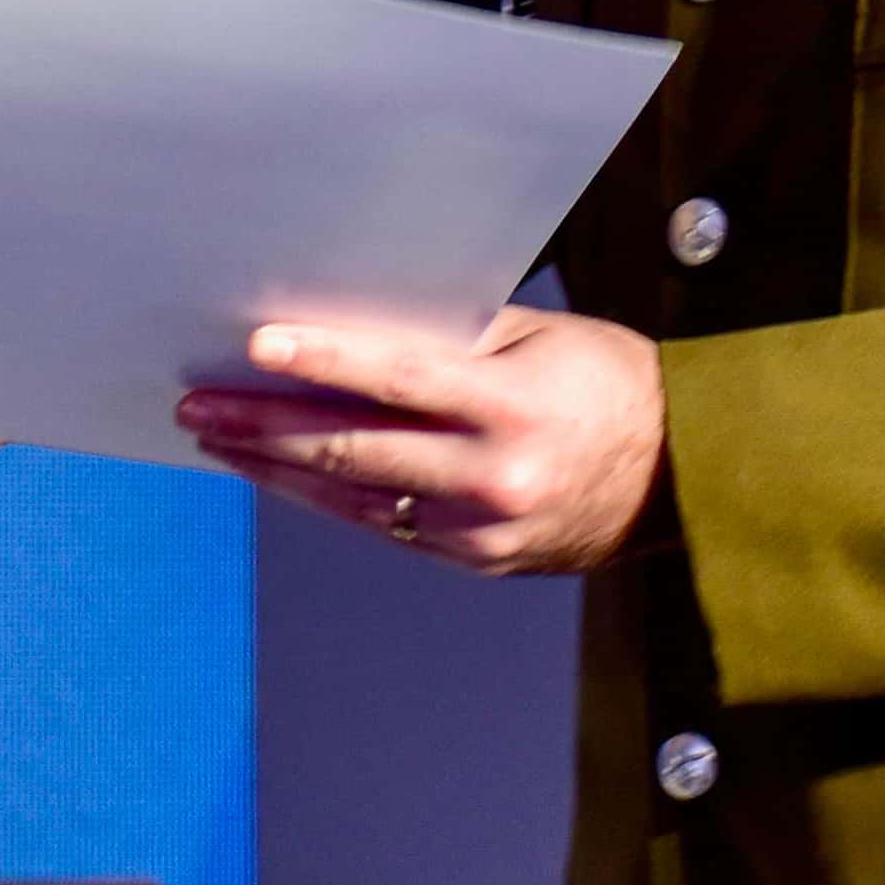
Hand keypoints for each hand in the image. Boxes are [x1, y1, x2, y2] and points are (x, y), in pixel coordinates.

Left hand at [178, 306, 666, 573]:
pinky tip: (284, 475)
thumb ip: (452, 337)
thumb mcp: (540, 339)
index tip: (255, 349)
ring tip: (219, 439)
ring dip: (278, 468)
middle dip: (265, 427)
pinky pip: (387, 525)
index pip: (397, 380)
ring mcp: (483, 532)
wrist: (684, 479)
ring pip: (356, 498)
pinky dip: (329, 497)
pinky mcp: (478, 562)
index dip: (322, 364)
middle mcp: (494, 478)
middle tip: (199, 407)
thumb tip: (351, 322)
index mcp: (514, 409)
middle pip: (355, 450)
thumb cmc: (611, 384)